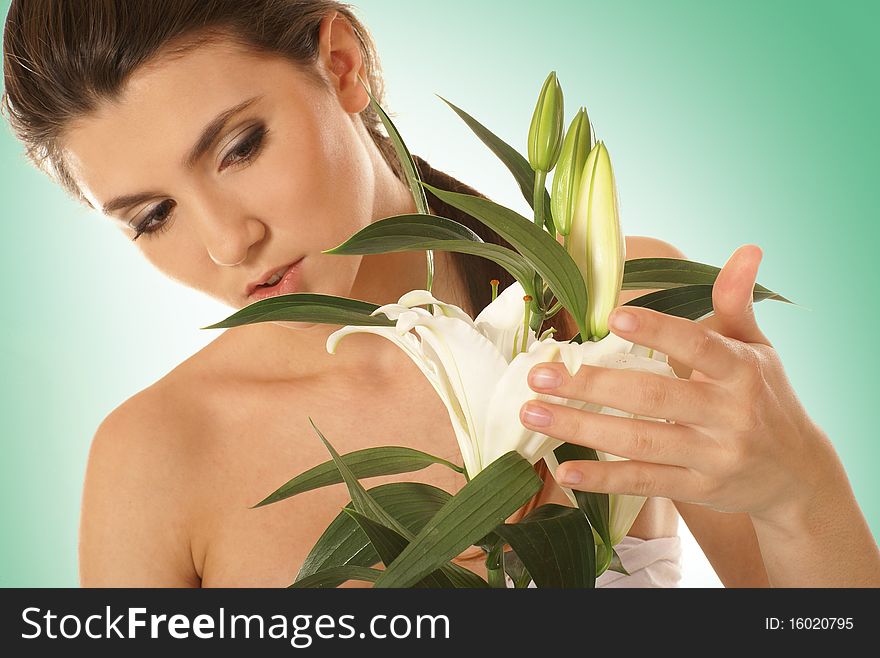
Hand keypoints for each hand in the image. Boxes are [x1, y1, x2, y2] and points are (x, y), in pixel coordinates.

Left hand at [519, 245, 837, 524]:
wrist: (798, 474)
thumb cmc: (766, 397)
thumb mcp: (756, 349)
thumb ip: (737, 303)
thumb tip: (747, 249)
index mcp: (741, 370)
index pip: (697, 347)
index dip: (656, 331)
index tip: (611, 317)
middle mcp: (728, 415)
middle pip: (653, 399)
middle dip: (592, 386)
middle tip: (540, 374)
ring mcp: (712, 456)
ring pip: (639, 443)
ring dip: (581, 429)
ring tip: (532, 413)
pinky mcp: (697, 489)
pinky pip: (644, 483)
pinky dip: (603, 479)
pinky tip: (563, 470)